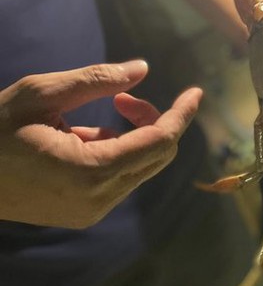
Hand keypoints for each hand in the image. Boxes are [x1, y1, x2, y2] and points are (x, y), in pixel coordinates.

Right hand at [0, 60, 201, 228]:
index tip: (197, 91)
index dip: (182, 114)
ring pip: (139, 168)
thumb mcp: (42, 93)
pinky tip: (78, 140)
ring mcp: (90, 212)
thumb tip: (142, 69)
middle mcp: (99, 199)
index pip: (160, 141)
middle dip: (152, 120)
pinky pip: (118, 180)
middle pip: (156, 156)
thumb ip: (96, 80)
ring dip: (130, 137)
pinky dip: (114, 154)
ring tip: (83, 121)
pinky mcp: (81, 216)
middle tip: (120, 98)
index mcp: (92, 171)